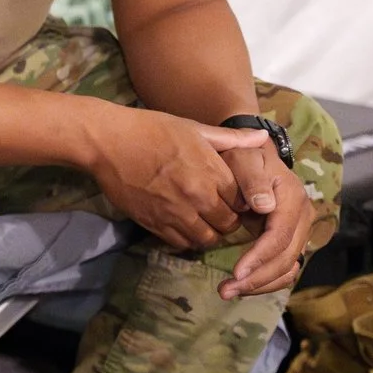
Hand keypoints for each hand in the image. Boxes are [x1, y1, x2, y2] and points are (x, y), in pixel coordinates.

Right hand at [83, 107, 267, 253]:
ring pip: (207, 239)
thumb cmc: (152, 129)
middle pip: (228, 224)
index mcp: (211, 172)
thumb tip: (263, 138)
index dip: (241, 201)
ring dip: (209, 233)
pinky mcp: (154, 224)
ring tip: (202, 221)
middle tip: (219, 211)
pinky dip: (187, 239)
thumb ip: (231, 138)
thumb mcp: (194, 128)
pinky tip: (183, 225)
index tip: (233, 198)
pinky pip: (181, 243)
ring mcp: (175, 213)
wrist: (109, 142)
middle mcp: (198, 197)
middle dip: (228, 220)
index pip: (243, 202)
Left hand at [219, 138, 311, 298]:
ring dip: (260, 285)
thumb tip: (264, 206)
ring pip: (288, 268)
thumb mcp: (245, 158)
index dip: (259, 257)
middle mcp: (301, 217)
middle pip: (286, 258)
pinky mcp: (290, 240)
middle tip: (225, 291)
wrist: (252, 156)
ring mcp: (298, 230)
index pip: (279, 236)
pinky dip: (267, 281)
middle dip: (257, 278)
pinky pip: (285, 268)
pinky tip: (244, 287)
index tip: (235, 273)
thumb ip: (252, 179)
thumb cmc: (244, 157)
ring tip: (228, 292)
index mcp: (292, 199)